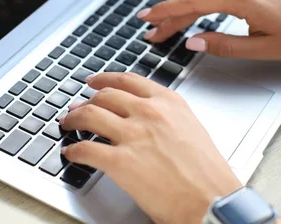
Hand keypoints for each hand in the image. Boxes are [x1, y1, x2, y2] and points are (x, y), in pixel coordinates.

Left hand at [60, 73, 241, 223]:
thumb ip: (166, 116)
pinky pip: (86, 149)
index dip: (105, 78)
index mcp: (168, 102)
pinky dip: (74, 150)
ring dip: (73, 119)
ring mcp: (133, 135)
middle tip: (77, 107)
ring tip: (67, 124)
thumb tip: (143, 117)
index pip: (128, 80)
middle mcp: (148, 112)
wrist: (213, 202)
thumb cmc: (207, 174)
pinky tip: (71, 153)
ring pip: (89, 115)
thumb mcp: (190, 129)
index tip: (94, 81)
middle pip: (105, 96)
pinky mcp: (120, 161)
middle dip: (86, 101)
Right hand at [137, 0, 280, 59]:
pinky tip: (194, 12)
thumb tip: (192, 42)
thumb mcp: (261, 49)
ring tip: (167, 24)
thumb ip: (222, 45)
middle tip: (151, 29)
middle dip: (170, 13)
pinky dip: (201, 1)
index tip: (147, 18)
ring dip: (184, 7)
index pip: (193, 3)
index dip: (166, 11)